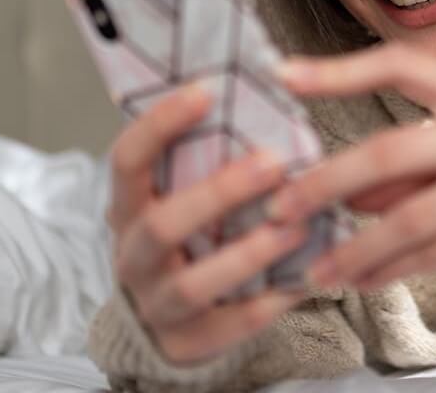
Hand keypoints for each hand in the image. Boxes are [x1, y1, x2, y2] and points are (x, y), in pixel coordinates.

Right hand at [107, 86, 308, 363]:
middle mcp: (134, 256)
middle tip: (273, 163)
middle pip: (164, 224)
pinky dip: (272, 300)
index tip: (205, 91)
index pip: (127, 160)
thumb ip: (206, 160)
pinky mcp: (190, 342)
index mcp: (128, 207)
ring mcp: (157, 304)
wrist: (170, 319)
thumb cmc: (189, 236)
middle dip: (220, 192)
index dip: (159, 125)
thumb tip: (265, 91)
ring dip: (249, 252)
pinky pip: (233, 324)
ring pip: (194, 283)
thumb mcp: (180, 196)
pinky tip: (308, 277)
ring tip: (298, 226)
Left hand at [267, 43, 435, 300]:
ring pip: (407, 217)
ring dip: (354, 248)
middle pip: (389, 151)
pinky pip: (434, 252)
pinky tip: (362, 281)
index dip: (339, 69)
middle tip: (281, 207)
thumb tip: (347, 191)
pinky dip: (391, 270)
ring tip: (315, 269)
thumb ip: (415, 162)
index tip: (284, 74)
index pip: (398, 64)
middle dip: (325, 182)